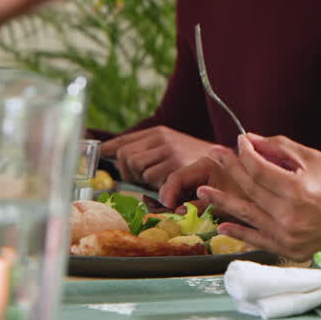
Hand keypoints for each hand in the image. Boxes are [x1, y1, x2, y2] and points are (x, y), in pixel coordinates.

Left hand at [100, 126, 216, 188]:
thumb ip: (147, 153)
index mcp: (157, 133)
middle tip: (140, 179)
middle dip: (127, 171)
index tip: (96, 155)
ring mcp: (168, 150)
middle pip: (124, 155)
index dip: (106, 149)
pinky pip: (151, 179)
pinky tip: (168, 186)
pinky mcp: (175, 165)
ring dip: (143, 179)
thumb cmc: (193, 164)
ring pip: (136, 167)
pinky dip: (156, 186)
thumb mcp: (170, 150)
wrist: (224, 167)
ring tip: (158, 182)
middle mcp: (161, 138)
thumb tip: (113, 158)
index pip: (123, 140)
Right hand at [159, 153, 241, 209]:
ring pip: (181, 187)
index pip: (177, 177)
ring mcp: (203, 175)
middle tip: (169, 216)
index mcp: (206, 165)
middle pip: (176, 181)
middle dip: (170, 198)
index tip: (167, 209)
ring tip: (176, 217)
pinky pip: (189, 192)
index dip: (168, 193)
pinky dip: (184, 203)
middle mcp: (202, 166)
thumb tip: (179, 211)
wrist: (266, 197)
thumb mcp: (225, 204)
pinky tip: (184, 214)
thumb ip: (200, 207)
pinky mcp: (206, 183)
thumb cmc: (249, 198)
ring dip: (176, 202)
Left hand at [193, 133, 320, 260]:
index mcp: (298, 190)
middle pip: (250, 189)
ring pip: (249, 215)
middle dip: (230, 170)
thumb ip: (281, 149)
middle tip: (213, 156)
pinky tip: (222, 224)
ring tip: (203, 191)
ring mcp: (289, 236)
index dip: (245, 153)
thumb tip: (251, 141)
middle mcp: (290, 216)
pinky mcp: (291, 250)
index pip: (259, 169)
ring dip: (224, 202)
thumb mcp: (315, 159)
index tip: (237, 142)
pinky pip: (258, 240)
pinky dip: (240, 233)